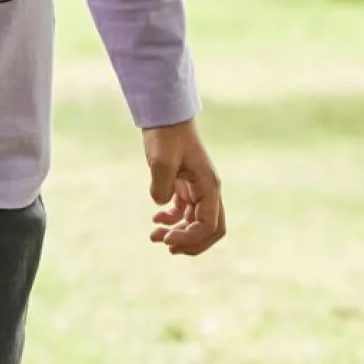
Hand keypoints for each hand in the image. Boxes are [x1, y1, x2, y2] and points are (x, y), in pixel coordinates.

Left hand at [143, 118, 225, 255]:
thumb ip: (161, 186)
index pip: (209, 225)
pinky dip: (172, 221)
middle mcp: (208, 191)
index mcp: (209, 187)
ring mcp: (198, 189)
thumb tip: (161, 206)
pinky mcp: (185, 187)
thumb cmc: (167, 136)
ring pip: (195, 223)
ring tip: (153, 237)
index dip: (190, 238)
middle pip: (210, 230)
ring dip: (178, 234)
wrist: (165, 117)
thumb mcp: (161, 160)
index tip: (165, 238)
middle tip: (166, 246)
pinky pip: (184, 212)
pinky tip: (156, 219)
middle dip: (190, 243)